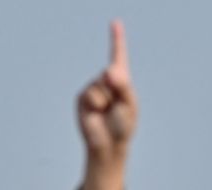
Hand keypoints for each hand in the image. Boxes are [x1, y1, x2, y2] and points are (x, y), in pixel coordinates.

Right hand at [78, 20, 136, 189]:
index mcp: (121, 82)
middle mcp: (106, 82)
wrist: (107, 145)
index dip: (117, 40)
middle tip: (118, 106)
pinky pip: (91, 94)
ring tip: (108, 113)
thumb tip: (109, 70)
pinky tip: (97, 115)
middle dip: (117, 87)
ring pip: (100, 85)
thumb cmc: (122, 126)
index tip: (116, 23)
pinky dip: (97, 105)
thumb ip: (123, 86)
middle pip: (111, 73)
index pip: (118, 57)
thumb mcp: (129, 105)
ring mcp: (93, 89)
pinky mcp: (82, 98)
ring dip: (107, 101)